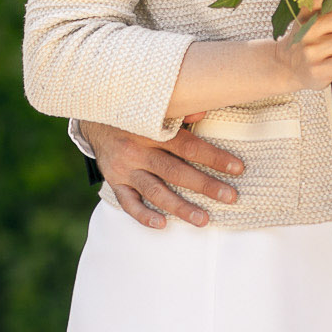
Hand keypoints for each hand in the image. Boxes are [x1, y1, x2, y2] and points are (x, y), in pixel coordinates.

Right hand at [83, 114, 243, 229]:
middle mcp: (137, 149)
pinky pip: (128, 202)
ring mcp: (125, 168)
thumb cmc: (135, 113)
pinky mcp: (114, 181)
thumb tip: (203, 111)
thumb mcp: (153, 107)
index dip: (213, 157)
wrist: (94, 117)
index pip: (187, 145)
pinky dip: (143, 215)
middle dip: (205, 185)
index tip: (237, 168)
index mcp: (151, 129)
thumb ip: (180, 111)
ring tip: (203, 220)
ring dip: (180, 207)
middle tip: (230, 197)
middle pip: (175, 171)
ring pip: (155, 191)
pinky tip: (161, 224)